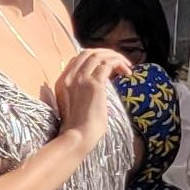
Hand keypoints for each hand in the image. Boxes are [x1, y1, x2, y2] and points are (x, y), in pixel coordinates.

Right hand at [53, 43, 128, 157]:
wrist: (78, 137)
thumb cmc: (78, 128)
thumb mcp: (75, 105)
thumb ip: (80, 92)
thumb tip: (97, 87)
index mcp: (61, 82)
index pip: (77, 59)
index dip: (95, 57)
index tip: (108, 65)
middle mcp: (69, 77)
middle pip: (88, 52)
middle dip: (105, 53)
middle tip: (120, 61)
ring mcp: (80, 79)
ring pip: (99, 55)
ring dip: (115, 57)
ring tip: (127, 66)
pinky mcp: (94, 84)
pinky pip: (108, 64)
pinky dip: (120, 64)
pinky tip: (127, 73)